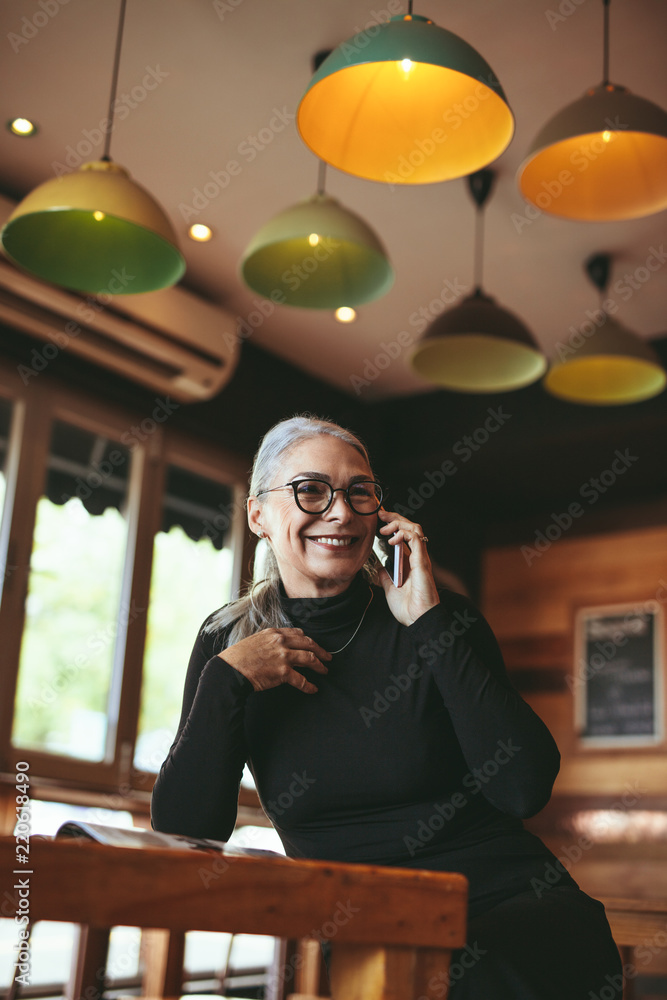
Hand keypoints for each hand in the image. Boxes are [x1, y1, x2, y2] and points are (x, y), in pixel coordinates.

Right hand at [220, 628, 331, 693]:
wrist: (230, 670)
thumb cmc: (238, 658)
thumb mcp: (254, 641)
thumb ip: (269, 642)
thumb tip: (277, 648)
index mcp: (274, 633)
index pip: (298, 633)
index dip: (308, 640)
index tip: (313, 645)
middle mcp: (281, 642)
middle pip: (308, 643)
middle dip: (320, 651)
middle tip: (328, 657)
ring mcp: (283, 656)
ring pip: (309, 658)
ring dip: (319, 666)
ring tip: (324, 671)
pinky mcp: (283, 672)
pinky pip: (301, 680)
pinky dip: (309, 686)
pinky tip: (313, 689)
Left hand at [376, 509, 439, 625]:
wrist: (417, 619)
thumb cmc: (407, 606)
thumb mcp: (389, 587)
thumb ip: (385, 574)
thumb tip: (378, 564)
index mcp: (409, 561)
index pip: (403, 535)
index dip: (392, 523)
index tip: (378, 519)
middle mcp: (416, 556)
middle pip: (409, 527)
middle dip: (394, 517)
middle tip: (380, 515)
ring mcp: (420, 558)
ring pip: (415, 528)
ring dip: (399, 523)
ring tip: (385, 527)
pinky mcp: (422, 561)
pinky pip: (416, 539)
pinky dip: (403, 534)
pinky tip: (392, 539)